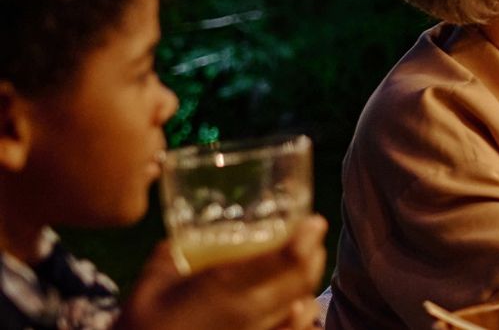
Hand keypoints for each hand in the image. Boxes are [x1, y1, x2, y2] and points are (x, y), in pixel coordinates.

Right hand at [117, 215, 327, 329]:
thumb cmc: (141, 324)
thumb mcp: (152, 282)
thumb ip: (173, 254)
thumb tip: (184, 235)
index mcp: (224, 287)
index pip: (285, 259)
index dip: (307, 238)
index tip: (315, 222)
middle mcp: (247, 312)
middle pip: (302, 281)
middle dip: (314, 256)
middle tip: (312, 239)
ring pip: (302, 309)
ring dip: (308, 286)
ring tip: (305, 268)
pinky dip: (300, 317)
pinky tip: (295, 307)